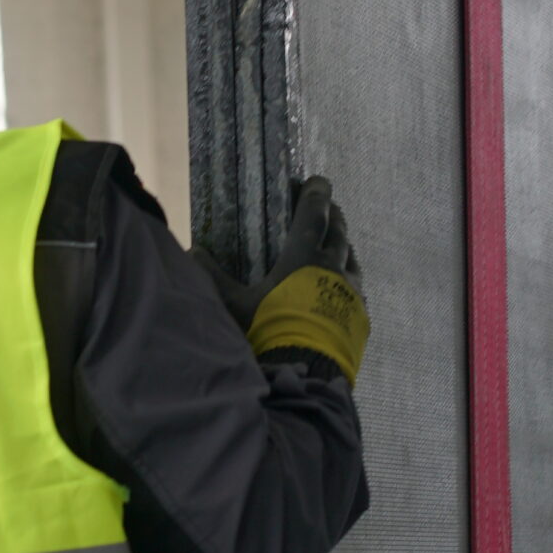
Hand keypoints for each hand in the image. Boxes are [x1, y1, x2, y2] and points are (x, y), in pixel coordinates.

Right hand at [193, 176, 362, 328]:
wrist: (307, 372)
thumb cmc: (269, 332)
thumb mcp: (235, 305)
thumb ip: (213, 277)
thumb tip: (192, 252)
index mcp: (303, 258)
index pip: (313, 215)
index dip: (315, 194)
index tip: (318, 181)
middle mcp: (332, 269)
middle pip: (338, 233)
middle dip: (333, 216)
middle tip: (328, 206)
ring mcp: (351, 294)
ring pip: (352, 260)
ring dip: (344, 247)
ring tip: (338, 245)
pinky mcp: (360, 318)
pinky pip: (357, 291)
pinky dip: (349, 281)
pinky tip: (342, 290)